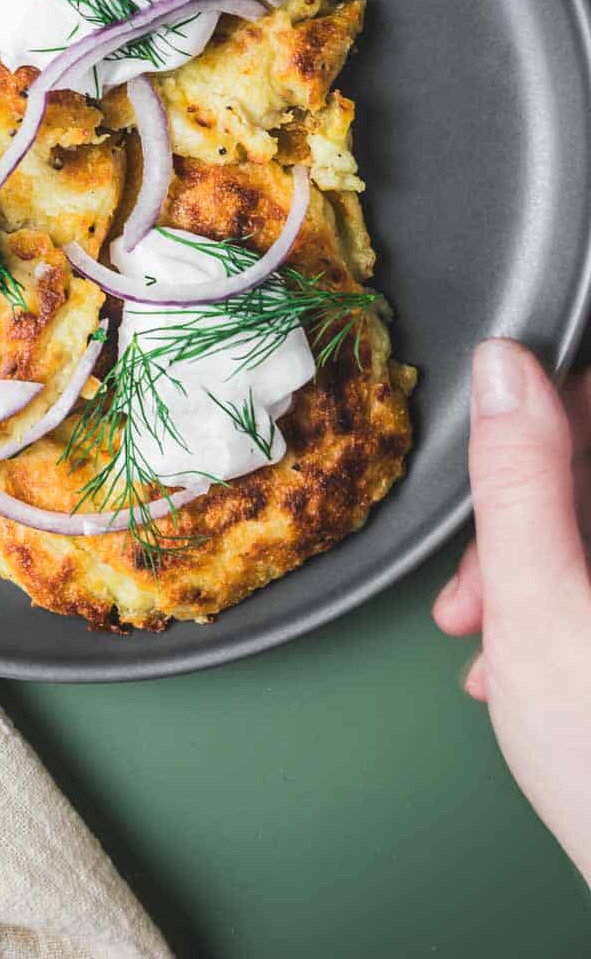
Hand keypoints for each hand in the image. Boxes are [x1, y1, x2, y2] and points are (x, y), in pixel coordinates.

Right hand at [433, 338, 590, 883]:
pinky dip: (562, 612)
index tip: (496, 479)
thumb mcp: (541, 603)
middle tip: (475, 590)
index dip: (542, 426)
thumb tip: (506, 368)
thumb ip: (520, 477)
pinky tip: (524, 669)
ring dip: (530, 576)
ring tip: (484, 642)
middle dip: (520, 524)